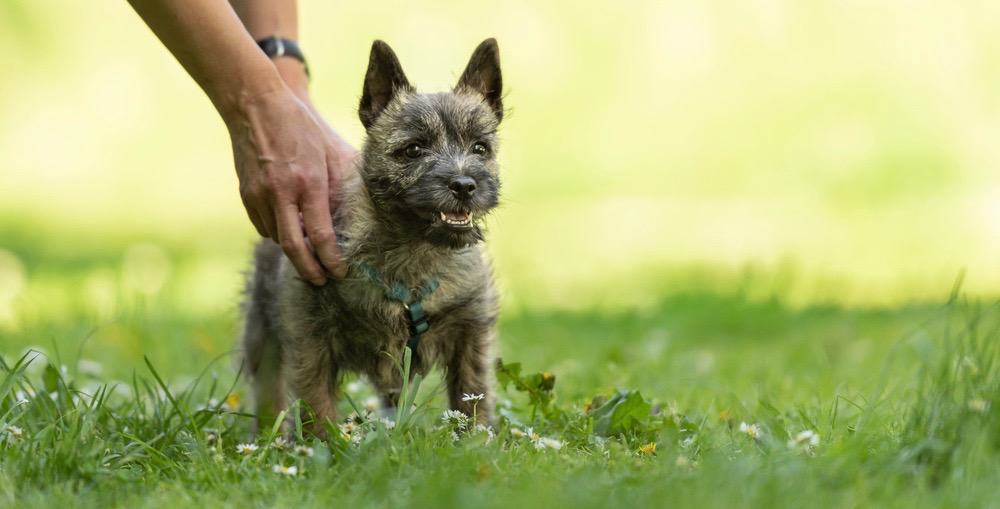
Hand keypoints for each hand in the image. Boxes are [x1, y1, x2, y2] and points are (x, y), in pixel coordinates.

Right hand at [226, 86, 349, 283]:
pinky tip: (290, 230)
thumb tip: (355, 212)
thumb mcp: (331, 150)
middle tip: (323, 281)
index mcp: (308, 183)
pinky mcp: (246, 194)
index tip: (340, 271)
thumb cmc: (300, 125)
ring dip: (295, 250)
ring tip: (310, 256)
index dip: (331, 259)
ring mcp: (259, 196)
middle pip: (295, 248)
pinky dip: (278, 233)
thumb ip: (343, 183)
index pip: (321, 235)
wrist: (254, 104)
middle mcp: (281, 193)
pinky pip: (263, 226)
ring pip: (278, 238)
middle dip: (310, 271)